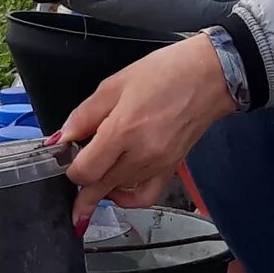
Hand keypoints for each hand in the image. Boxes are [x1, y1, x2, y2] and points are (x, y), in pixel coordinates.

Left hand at [59, 37, 237, 228]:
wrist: (210, 76)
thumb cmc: (167, 72)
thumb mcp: (115, 84)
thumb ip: (84, 115)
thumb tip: (63, 138)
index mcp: (123, 131)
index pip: (83, 171)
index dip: (68, 166)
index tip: (64, 155)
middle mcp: (140, 155)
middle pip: (97, 187)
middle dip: (80, 181)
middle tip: (71, 175)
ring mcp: (157, 166)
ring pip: (116, 192)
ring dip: (100, 186)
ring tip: (94, 172)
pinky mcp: (170, 170)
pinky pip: (144, 198)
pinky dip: (126, 199)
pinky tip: (116, 190)